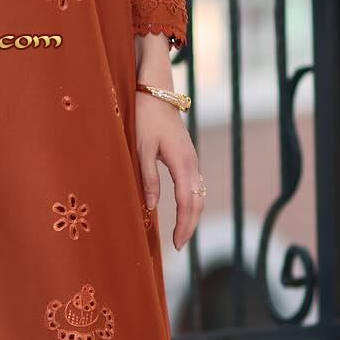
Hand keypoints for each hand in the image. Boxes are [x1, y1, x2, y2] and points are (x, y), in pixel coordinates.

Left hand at [135, 95, 204, 251]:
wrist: (156, 93)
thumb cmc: (145, 118)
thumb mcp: (141, 149)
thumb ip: (148, 178)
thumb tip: (152, 206)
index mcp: (182, 163)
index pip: (186, 202)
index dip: (182, 225)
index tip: (176, 244)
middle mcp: (192, 163)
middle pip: (197, 202)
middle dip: (189, 225)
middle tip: (179, 246)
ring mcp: (193, 160)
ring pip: (198, 194)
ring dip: (191, 215)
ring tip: (181, 234)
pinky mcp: (189, 157)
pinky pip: (195, 186)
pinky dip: (191, 202)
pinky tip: (183, 211)